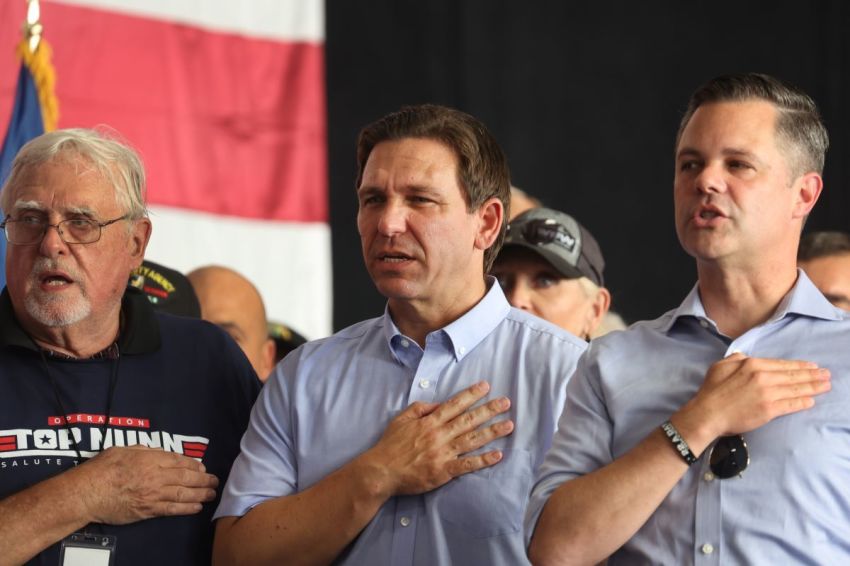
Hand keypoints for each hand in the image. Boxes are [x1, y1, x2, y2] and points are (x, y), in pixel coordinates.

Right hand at [77, 445, 218, 524]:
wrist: (86, 493)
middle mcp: (155, 476)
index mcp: (150, 459)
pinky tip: (197, 507)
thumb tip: (158, 452)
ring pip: (183, 494)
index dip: (194, 465)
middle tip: (214, 480)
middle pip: (186, 477)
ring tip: (211, 494)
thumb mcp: (122, 450)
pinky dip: (187, 508)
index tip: (202, 468)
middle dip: (203, 479)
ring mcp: (153, 494)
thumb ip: (143, 450)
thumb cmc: (101, 469)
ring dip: (201, 494)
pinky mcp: (148, 510)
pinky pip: (172, 510)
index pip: (179, 461)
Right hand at [358, 381, 513, 496]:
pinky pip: (467, 465)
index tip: (486, 386)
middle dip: (489, 410)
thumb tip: (439, 403)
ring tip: (509, 425)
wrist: (382, 471)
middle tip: (506, 402)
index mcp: (430, 421)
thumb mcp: (402, 418)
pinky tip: (497, 455)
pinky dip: (483, 460)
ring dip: (492, 432)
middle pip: (468, 419)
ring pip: (472, 440)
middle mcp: (439, 435)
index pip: (455, 404)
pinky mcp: (444, 471)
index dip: (471, 394)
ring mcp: (443, 453)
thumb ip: (421, 408)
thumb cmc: (391, 444)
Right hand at [676, 353, 830, 445]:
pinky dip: (802, 402)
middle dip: (812, 375)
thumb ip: (735, 359)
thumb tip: (744, 357)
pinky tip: (811, 400)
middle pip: (793, 375)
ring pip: (795, 389)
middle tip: (827, 375)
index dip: (799, 365)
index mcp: (752, 364)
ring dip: (813, 387)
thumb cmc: (711, 391)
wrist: (708, 414)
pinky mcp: (769, 409)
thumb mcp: (720, 366)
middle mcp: (762, 377)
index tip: (812, 366)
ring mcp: (767, 393)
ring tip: (825, 386)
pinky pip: (791, 404)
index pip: (782, 364)